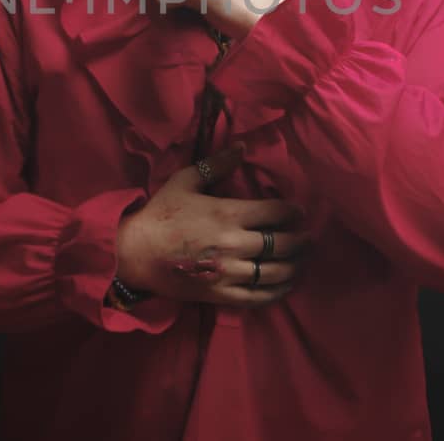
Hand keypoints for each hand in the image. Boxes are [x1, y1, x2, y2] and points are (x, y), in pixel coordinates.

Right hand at [115, 147, 310, 308]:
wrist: (135, 253)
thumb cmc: (160, 214)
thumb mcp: (185, 181)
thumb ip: (217, 164)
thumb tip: (242, 147)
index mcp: (228, 213)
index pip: (275, 212)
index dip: (293, 211)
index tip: (300, 211)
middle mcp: (234, 244)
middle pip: (282, 244)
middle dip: (301, 240)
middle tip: (309, 238)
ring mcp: (229, 272)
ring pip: (275, 272)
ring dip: (295, 266)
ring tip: (302, 260)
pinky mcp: (221, 294)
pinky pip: (258, 297)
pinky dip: (278, 292)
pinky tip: (287, 285)